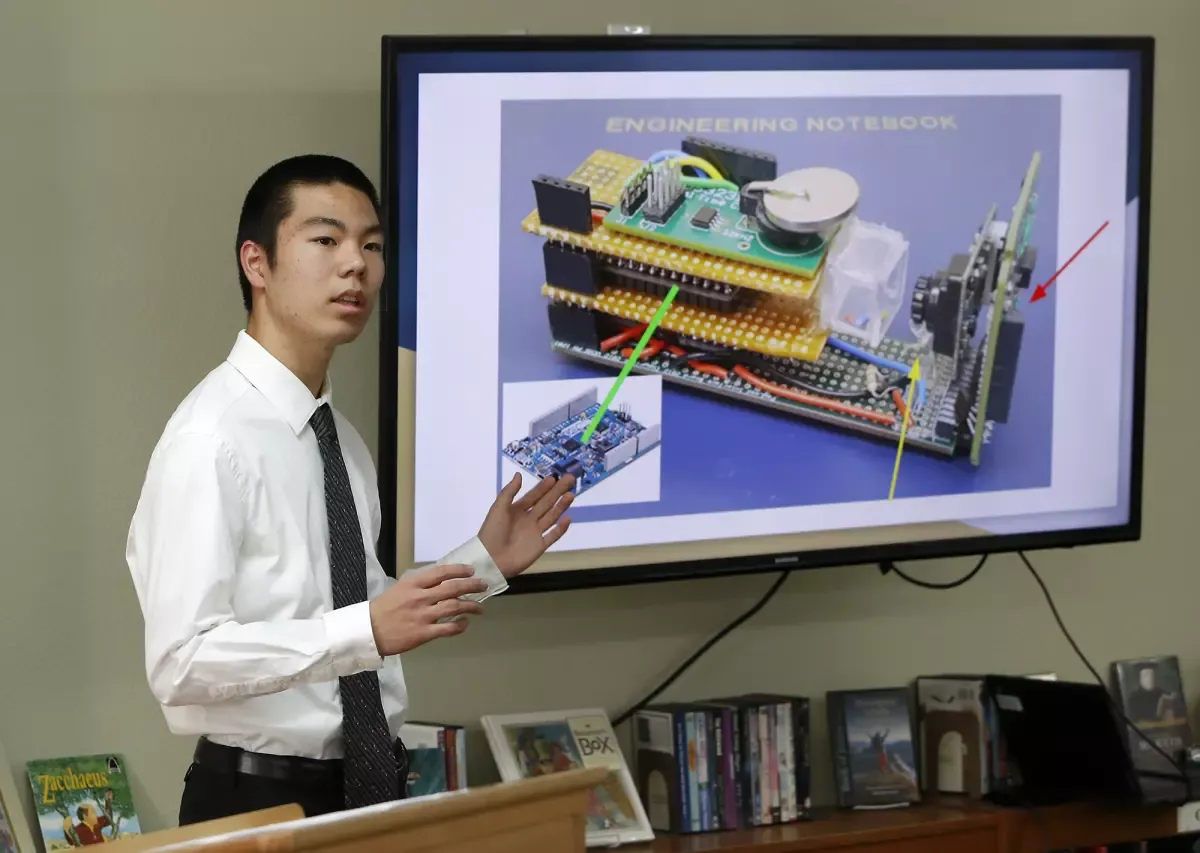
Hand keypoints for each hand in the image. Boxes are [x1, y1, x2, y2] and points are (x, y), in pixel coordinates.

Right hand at [369, 564, 487, 655]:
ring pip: (454, 606)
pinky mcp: (424, 633)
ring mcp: (423, 615)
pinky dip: (460, 625)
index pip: (441, 572)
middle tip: (483, 586)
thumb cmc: (383, 609)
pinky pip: (448, 628)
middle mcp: (421, 597)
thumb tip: (440, 582)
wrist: (368, 631)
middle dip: (472, 585)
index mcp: (413, 584)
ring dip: (471, 606)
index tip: (471, 571)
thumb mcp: (399, 589)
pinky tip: (465, 623)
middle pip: (453, 588)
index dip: (459, 570)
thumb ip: (419, 585)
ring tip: (480, 608)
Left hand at [478, 472, 574, 577]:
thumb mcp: (498, 508)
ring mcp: (535, 533)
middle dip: (557, 491)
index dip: (543, 487)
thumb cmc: (492, 532)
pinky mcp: (540, 546)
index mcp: (516, 510)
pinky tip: (568, 518)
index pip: (533, 496)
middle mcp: (528, 520)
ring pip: (551, 516)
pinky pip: (553, 535)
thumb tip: (519, 474)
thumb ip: (509, 492)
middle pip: (546, 503)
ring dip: (561, 506)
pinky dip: (561, 528)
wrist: (491, 559)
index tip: (554, 477)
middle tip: (569, 480)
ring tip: (571, 495)